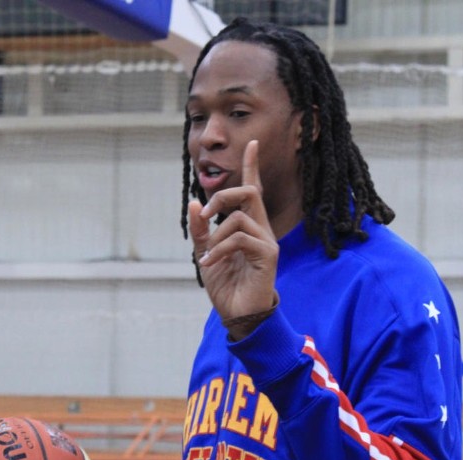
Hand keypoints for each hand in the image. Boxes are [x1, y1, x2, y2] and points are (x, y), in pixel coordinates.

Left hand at [188, 140, 278, 328]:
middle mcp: (261, 229)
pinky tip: (209, 264)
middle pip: (248, 192)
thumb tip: (195, 203)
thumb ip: (201, 230)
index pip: (252, 190)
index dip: (252, 166)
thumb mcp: (205, 253)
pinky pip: (239, 239)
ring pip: (239, 217)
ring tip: (207, 257)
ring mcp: (266, 241)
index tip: (252, 143)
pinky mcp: (268, 255)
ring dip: (215, 235)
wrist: (237, 313)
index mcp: (248, 226)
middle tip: (206, 213)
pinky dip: (218, 249)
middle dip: (223, 195)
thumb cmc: (226, 284)